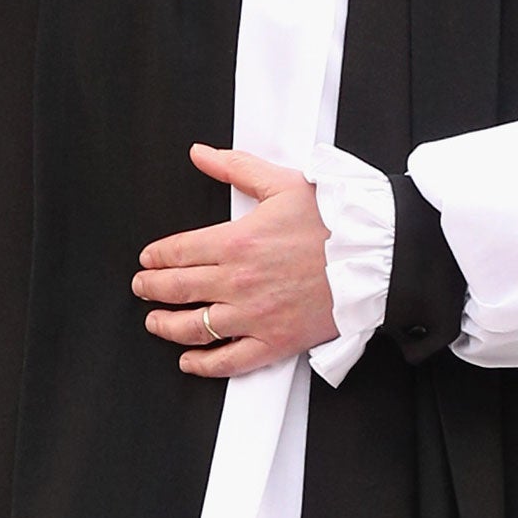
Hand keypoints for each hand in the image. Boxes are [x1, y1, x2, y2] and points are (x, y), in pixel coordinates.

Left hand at [133, 144, 339, 377]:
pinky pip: (231, 360)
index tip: (147, 260)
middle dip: (151, 289)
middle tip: (141, 287)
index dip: (156, 258)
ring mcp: (255, 315)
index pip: (178, 252)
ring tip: (154, 322)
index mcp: (235, 242)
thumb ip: (235, 168)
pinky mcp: (276, 341)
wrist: (376, 256)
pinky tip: (189, 361)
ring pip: (196, 327)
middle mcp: (238, 282)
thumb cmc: (333, 219)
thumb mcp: (280, 182)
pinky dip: (205, 364)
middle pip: (178, 289)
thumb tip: (200, 153)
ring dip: (167, 326)